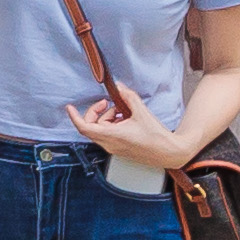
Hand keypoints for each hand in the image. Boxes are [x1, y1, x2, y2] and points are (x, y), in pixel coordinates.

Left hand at [66, 93, 193, 175]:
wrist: (169, 153)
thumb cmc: (157, 137)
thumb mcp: (142, 112)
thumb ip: (128, 97)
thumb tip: (119, 87)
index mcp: (112, 135)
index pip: (84, 127)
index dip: (74, 116)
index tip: (70, 107)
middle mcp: (110, 144)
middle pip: (91, 126)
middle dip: (97, 112)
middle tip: (107, 103)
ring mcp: (114, 149)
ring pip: (100, 130)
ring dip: (107, 118)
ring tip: (124, 112)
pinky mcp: (120, 150)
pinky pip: (108, 136)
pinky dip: (113, 125)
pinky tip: (126, 120)